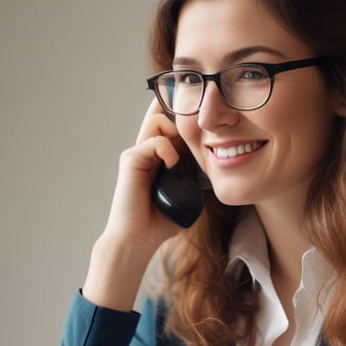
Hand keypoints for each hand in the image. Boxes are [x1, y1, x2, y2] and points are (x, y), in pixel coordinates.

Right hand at [102, 98, 183, 249]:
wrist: (138, 238)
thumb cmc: (159, 223)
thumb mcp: (185, 196)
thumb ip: (194, 179)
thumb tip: (214, 169)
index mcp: (157, 159)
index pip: (168, 126)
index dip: (180, 114)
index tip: (197, 108)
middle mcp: (145, 152)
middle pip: (164, 116)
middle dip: (182, 119)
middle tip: (194, 135)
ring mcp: (137, 154)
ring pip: (158, 122)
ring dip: (174, 133)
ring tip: (178, 158)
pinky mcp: (130, 159)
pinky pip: (155, 141)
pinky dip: (167, 151)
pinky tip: (172, 166)